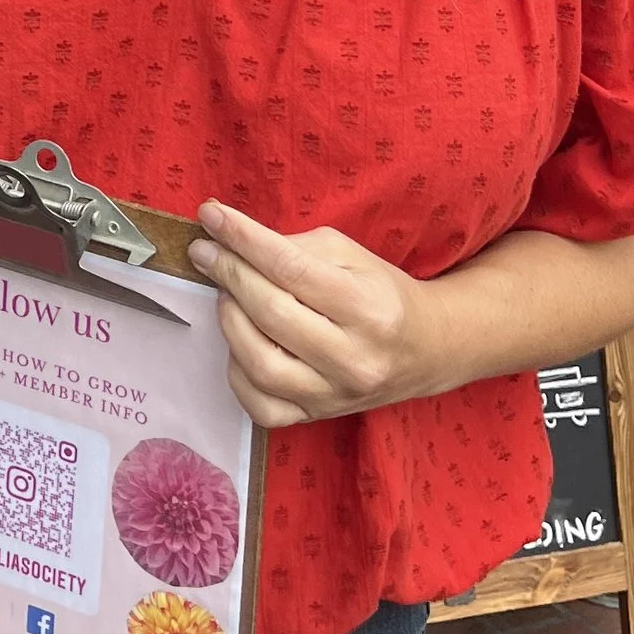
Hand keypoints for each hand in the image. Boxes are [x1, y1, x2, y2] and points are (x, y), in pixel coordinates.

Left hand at [189, 202, 444, 429]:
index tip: (211, 216)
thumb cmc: (381, 293)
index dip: (242, 238)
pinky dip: (237, 373)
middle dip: (229, 274)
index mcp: (368, 307)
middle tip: (207, 252)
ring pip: (261, 365)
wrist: (426, 349)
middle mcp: (355, 358)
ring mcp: (335, 395)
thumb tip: (233, 241)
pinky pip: (262, 407)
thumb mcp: (349, 254)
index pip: (290, 267)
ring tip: (227, 295)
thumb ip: (294, 247)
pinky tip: (240, 343)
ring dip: (230, 322)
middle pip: (272, 312)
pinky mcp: (318, 418)